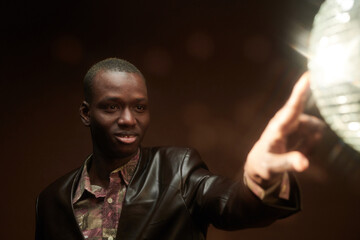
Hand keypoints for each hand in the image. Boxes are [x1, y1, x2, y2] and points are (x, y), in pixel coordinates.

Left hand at [244, 72, 324, 187]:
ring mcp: (292, 123)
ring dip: (311, 144)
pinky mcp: (298, 127)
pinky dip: (311, 144)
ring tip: (296, 155)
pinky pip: (315, 134)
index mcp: (277, 128)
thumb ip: (289, 163)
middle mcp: (285, 121)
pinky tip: (299, 152)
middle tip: (302, 142)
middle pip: (305, 117)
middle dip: (310, 130)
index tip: (308, 76)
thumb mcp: (274, 166)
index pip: (291, 108)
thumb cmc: (264, 164)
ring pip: (314, 129)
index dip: (300, 92)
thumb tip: (304, 163)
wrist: (260, 164)